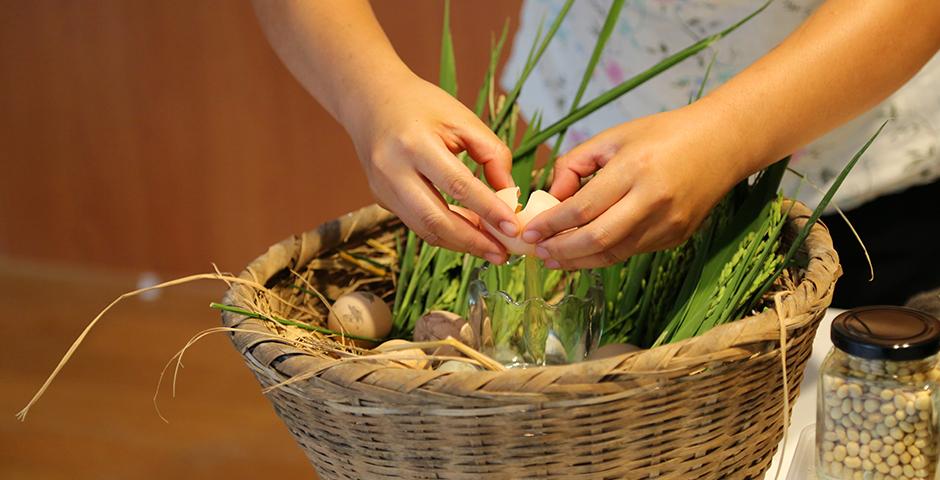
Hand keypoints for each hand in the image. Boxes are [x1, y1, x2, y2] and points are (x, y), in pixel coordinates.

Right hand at [345, 72, 518, 263]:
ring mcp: (383, 188)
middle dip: (473, 241)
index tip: (513, 227)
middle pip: (436, 218)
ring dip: (460, 243)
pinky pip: (417, 224)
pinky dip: (445, 233)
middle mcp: (393, 169)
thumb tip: (510, 194)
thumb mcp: (462, 119)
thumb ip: (491, 153)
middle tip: (503, 254)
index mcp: (415, 143)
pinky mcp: (381, 199)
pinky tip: (468, 233)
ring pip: (425, 229)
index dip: (488, 209)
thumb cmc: (422, 105)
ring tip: (490, 249)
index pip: (458, 185)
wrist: (371, 100)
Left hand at [521, 105, 750, 268]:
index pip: (582, 207)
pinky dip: (603, 255)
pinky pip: (631, 252)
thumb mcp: (614, 136)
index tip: (528, 233)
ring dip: (578, 260)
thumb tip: (551, 198)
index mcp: (634, 168)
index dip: (551, 225)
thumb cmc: (663, 135)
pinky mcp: (676, 237)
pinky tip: (583, 252)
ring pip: (613, 253)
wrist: (722, 143)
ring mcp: (668, 223)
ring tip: (554, 258)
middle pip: (596, 239)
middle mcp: (653, 200)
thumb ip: (575, 163)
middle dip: (560, 250)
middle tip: (537, 253)